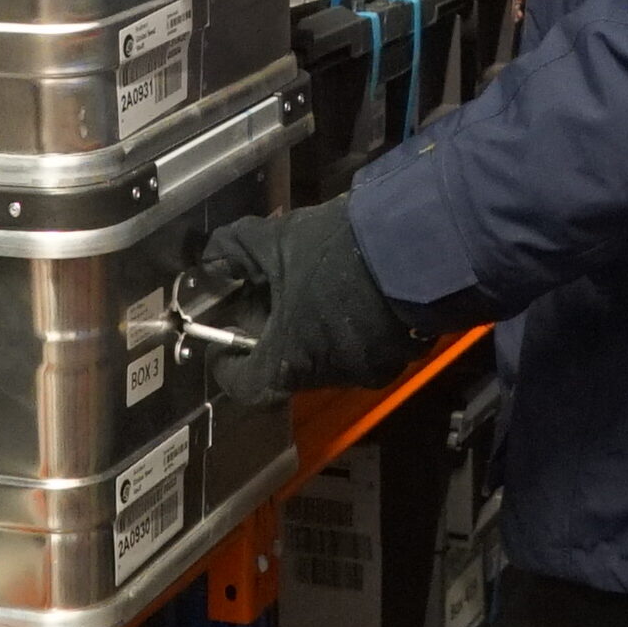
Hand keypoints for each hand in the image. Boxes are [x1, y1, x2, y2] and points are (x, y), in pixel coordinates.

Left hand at [201, 197, 420, 407]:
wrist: (416, 244)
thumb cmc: (337, 252)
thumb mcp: (276, 241)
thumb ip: (234, 249)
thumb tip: (211, 258)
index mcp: (290, 362)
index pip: (243, 385)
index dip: (226, 362)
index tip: (221, 338)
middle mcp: (327, 376)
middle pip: (284, 365)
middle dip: (268, 332)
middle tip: (265, 291)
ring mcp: (367, 367)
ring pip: (322, 351)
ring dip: (306, 323)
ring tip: (306, 278)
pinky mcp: (397, 351)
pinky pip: (357, 343)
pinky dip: (341, 321)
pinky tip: (344, 283)